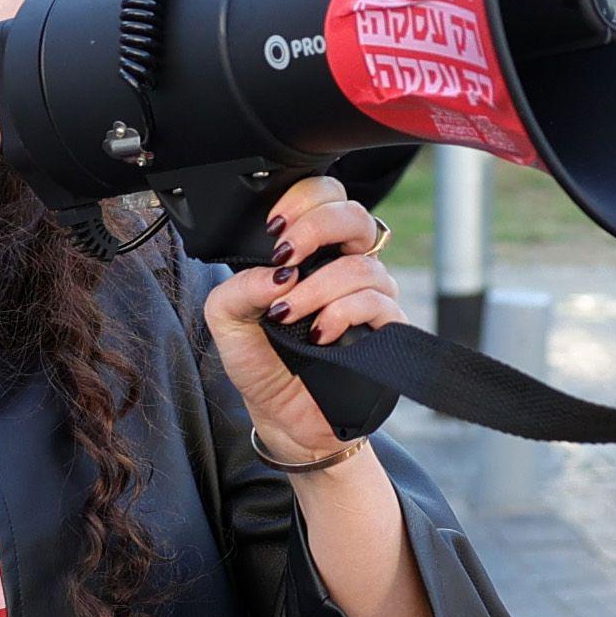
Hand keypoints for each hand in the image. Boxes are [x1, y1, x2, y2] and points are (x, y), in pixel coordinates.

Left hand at [204, 176, 399, 467]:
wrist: (286, 418)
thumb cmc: (262, 363)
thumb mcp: (228, 323)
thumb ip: (237, 288)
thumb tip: (276, 272)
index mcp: (311, 253)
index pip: (325, 198)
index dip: (305, 198)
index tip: (274, 226)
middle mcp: (344, 267)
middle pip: (355, 216)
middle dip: (318, 227)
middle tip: (286, 256)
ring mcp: (370, 296)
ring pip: (362, 265)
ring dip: (319, 287)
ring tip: (289, 315)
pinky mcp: (387, 329)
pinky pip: (377, 303)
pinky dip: (342, 313)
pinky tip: (319, 334)